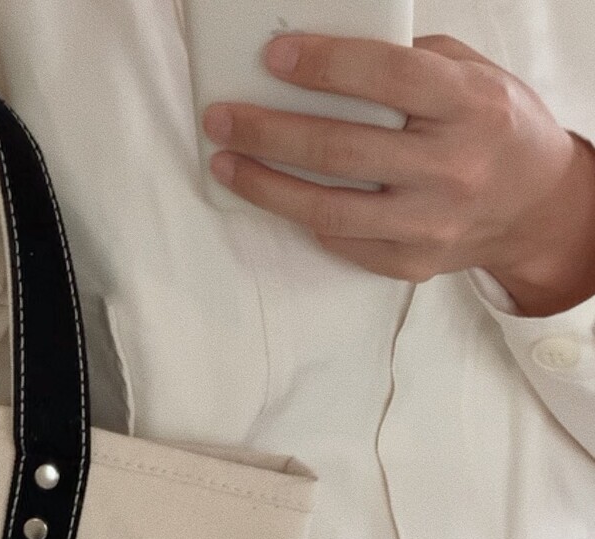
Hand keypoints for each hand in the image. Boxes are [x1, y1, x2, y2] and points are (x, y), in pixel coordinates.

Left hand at [202, 33, 594, 311]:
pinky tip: (275, 194)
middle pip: (340, 150)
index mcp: (466, 105)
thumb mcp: (468, 75)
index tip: (274, 56)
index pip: (386, 77)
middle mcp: (450, 168)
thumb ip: (407, 63)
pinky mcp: (413, 263)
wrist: (534, 206)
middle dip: (267, 131)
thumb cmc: (490, 127)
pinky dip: (302, 217)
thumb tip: (318, 62)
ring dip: (264, 186)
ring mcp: (430, 224)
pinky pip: (342, 241)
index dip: (325, 65)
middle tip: (221, 118)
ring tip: (225, 164)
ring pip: (328, 209)